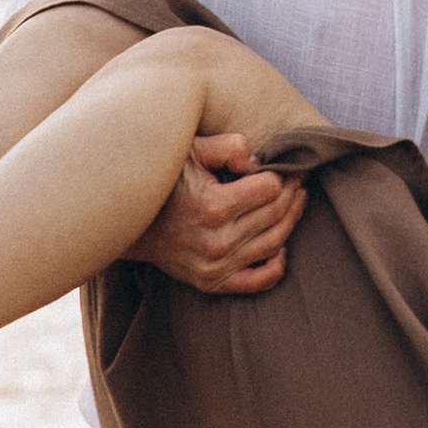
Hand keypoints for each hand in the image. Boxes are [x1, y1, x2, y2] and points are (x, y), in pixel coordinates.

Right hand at [122, 132, 306, 294]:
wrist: (131, 225)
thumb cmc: (164, 182)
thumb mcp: (189, 151)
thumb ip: (227, 146)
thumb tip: (257, 160)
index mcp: (214, 206)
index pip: (270, 188)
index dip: (281, 174)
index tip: (284, 166)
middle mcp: (218, 240)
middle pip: (276, 213)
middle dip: (292, 192)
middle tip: (297, 180)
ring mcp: (216, 266)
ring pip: (274, 242)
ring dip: (291, 220)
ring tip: (295, 201)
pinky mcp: (213, 282)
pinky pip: (259, 280)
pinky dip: (277, 265)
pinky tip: (280, 246)